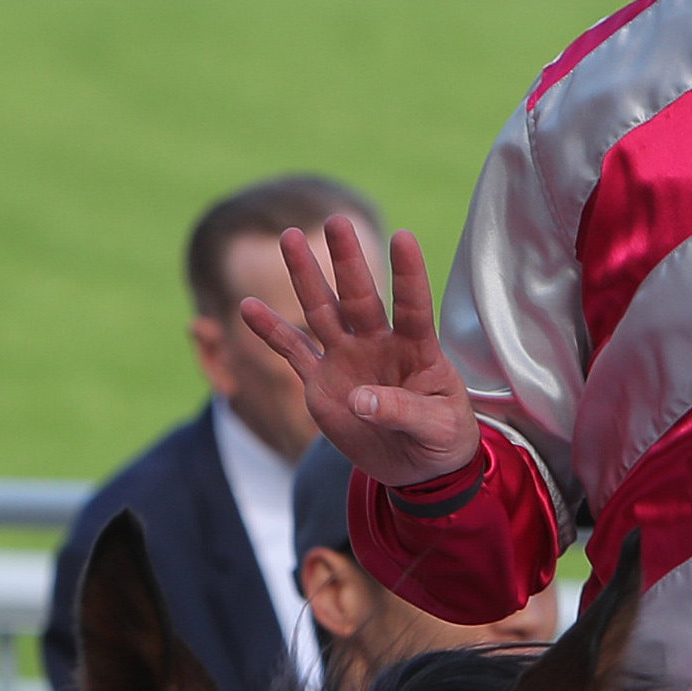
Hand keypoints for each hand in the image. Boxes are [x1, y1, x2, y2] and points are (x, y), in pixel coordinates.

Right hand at [237, 217, 479, 487]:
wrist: (417, 469)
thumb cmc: (441, 441)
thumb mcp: (437, 430)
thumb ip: (404, 412)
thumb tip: (361, 399)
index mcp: (418, 350)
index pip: (413, 306)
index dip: (408, 274)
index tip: (403, 237)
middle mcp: (379, 344)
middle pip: (360, 296)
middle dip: (347, 261)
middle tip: (337, 221)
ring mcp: (347, 359)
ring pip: (323, 311)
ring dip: (306, 276)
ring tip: (290, 238)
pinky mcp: (321, 382)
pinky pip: (292, 351)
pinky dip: (271, 331)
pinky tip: (249, 306)